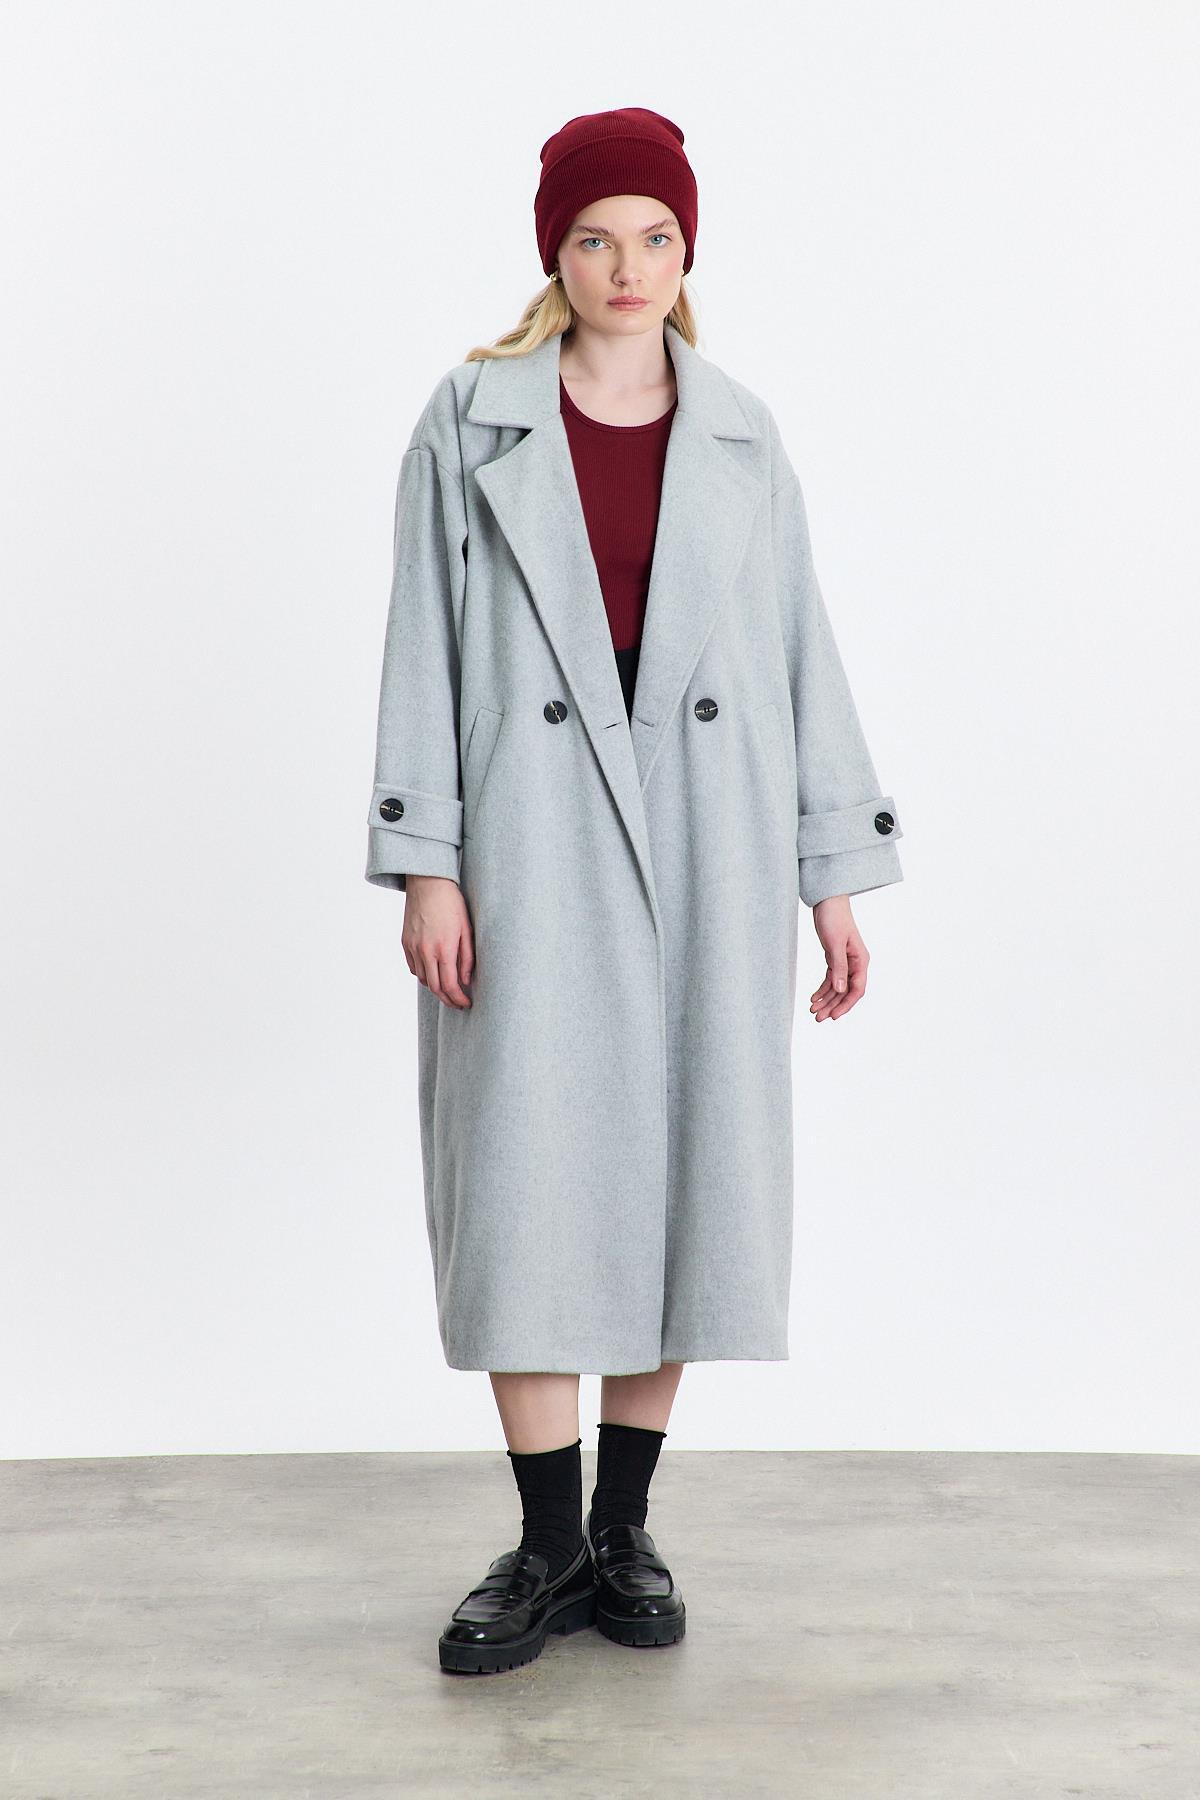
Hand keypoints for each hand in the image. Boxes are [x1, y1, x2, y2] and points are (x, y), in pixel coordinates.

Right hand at [402, 876, 473, 1007]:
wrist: (427, 883)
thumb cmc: (451, 903)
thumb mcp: (466, 929)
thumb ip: (467, 957)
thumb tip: (466, 980)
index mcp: (444, 948)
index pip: (450, 985)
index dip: (458, 999)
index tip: (466, 1004)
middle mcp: (425, 951)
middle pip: (434, 987)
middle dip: (447, 999)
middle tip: (458, 1003)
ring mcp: (412, 947)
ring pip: (423, 979)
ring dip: (435, 987)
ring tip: (448, 988)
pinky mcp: (405, 942)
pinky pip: (413, 967)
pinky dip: (423, 975)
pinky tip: (433, 973)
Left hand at [809, 895, 868, 1020]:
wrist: (827, 901)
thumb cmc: (834, 917)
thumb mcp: (834, 944)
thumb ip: (838, 967)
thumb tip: (841, 990)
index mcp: (860, 960)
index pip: (857, 989)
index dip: (846, 1005)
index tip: (833, 1016)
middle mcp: (855, 963)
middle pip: (846, 992)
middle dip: (832, 1006)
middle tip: (818, 1018)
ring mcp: (845, 961)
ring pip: (837, 987)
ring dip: (826, 1000)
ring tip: (813, 1011)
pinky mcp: (835, 958)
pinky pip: (830, 979)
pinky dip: (822, 989)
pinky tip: (813, 998)